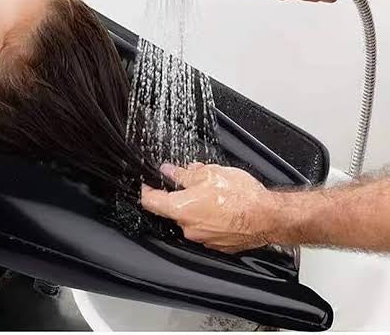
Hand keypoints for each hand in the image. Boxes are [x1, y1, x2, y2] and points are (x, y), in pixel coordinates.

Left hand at [141, 162, 279, 253]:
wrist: (269, 216)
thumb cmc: (242, 196)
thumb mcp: (209, 173)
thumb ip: (184, 174)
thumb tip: (169, 171)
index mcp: (181, 209)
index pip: (151, 202)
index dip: (146, 191)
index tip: (146, 185)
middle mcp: (189, 228)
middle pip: (175, 209)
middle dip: (182, 194)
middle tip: (196, 180)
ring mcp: (203, 239)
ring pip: (193, 218)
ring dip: (198, 205)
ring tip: (216, 192)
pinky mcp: (218, 245)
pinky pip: (208, 228)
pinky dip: (211, 217)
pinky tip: (225, 206)